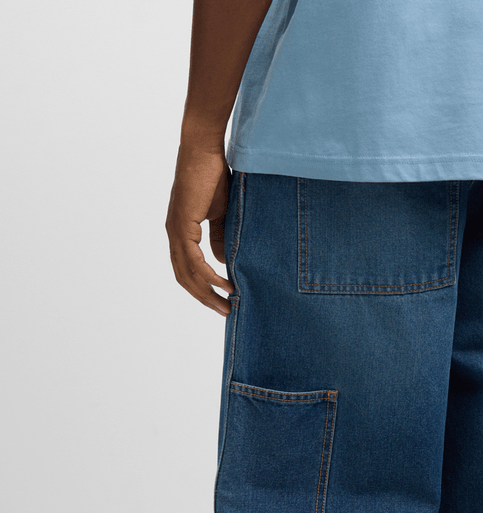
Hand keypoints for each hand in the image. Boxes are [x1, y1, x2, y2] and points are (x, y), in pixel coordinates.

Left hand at [165, 143, 235, 315]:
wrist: (204, 150)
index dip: (202, 287)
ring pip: (187, 273)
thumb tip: (222, 261)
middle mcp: (174, 233)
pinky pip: (194, 259)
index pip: (187, 268)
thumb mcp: (221, 213)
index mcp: (181, 231)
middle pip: (185, 277)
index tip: (221, 300)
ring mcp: (176, 230)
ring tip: (226, 305)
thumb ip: (220, 237)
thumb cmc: (213, 175)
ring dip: (206, 292)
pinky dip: (208, 275)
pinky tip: (223, 284)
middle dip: (204, 297)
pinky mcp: (182, 225)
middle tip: (224, 312)